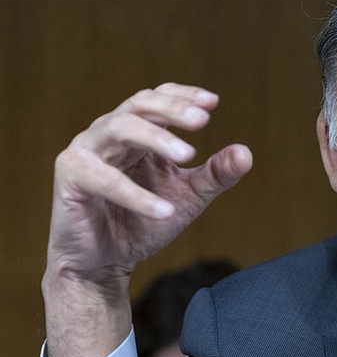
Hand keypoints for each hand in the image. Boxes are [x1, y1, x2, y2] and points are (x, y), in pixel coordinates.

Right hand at [43, 83, 252, 356]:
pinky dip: (136, 195)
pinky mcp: (71, 177)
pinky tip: (165, 211)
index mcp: (136, 133)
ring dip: (156, 138)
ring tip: (189, 155)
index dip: (182, 96)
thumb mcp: (188, 197)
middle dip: (171, 110)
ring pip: (119, 128)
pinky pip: (104, 179)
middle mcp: (109, 134)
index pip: (156, 99)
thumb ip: (215, 175)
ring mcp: (86, 152)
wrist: (105, 260)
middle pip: (138, 105)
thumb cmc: (142, 222)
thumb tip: (246, 153)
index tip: (212, 102)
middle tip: (202, 120)